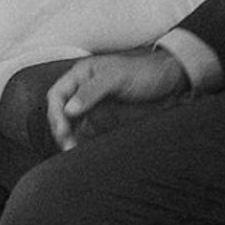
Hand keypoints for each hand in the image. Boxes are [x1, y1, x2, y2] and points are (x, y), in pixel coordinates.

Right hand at [46, 49, 187, 151]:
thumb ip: (91, 91)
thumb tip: (69, 109)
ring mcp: (94, 107)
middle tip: (67, 145)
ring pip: (72, 125)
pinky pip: (87, 133)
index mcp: (82, 75)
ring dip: (69, 138)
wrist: (169, 84)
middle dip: (60, 128)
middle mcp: (83, 90)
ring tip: (73, 152)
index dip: (56, 112)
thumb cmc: (142, 72)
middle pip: (61, 112)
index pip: (58, 94)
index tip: (63, 129)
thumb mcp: (116, 77)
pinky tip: (83, 152)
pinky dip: (82, 143)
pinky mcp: (104, 121)